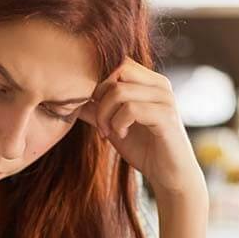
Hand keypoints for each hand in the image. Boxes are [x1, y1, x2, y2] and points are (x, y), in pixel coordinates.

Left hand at [77, 56, 207, 201]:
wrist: (169, 174)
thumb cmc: (143, 148)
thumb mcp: (112, 126)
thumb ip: (95, 111)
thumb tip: (69, 99)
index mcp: (149, 82)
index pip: (118, 63)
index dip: (99, 83)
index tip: (94, 109)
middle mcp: (159, 84)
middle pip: (117, 71)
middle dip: (100, 97)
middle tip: (100, 123)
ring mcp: (164, 98)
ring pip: (119, 91)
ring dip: (105, 114)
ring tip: (109, 131)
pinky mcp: (166, 116)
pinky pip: (130, 109)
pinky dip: (118, 124)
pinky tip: (121, 135)